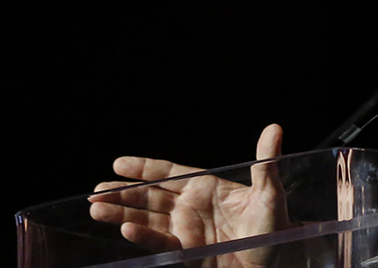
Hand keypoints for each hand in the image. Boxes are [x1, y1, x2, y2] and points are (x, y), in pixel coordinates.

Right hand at [90, 124, 291, 267]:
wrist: (278, 260)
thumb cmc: (276, 225)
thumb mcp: (270, 192)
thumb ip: (266, 162)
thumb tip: (274, 128)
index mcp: (206, 187)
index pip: (169, 174)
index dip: (145, 168)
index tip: (118, 163)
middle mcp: (191, 207)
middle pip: (150, 196)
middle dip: (123, 193)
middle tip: (95, 191)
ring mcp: (186, 230)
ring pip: (146, 219)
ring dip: (122, 214)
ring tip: (96, 209)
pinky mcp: (186, 252)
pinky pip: (160, 242)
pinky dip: (143, 236)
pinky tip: (126, 229)